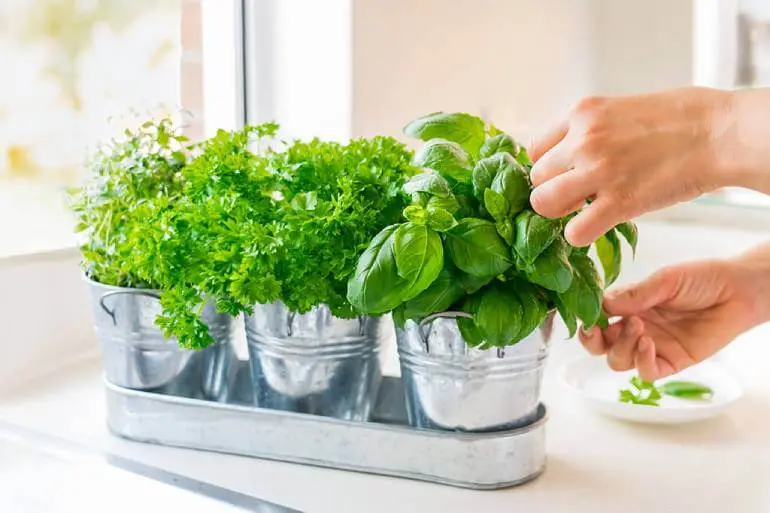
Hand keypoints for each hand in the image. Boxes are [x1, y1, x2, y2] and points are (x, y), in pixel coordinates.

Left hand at [527, 87, 730, 246]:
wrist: (719, 133)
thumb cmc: (681, 118)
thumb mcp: (621, 108)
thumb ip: (591, 130)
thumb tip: (571, 153)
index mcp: (582, 113)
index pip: (535, 149)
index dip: (548, 168)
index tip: (564, 175)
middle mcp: (583, 140)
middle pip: (536, 179)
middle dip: (552, 190)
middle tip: (577, 196)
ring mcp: (598, 171)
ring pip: (543, 204)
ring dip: (559, 213)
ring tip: (582, 211)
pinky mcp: (619, 202)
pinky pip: (574, 231)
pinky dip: (580, 235)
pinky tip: (597, 226)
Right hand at [579, 250, 769, 380]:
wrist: (738, 291)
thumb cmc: (702, 279)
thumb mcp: (665, 280)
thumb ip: (634, 294)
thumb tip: (602, 303)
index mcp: (629, 306)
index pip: (596, 317)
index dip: (587, 319)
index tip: (585, 315)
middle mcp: (635, 327)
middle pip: (600, 345)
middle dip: (592, 340)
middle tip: (597, 329)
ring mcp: (652, 346)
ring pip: (618, 360)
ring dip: (621, 347)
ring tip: (638, 328)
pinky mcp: (672, 362)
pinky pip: (646, 373)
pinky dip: (641, 362)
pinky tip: (648, 344)